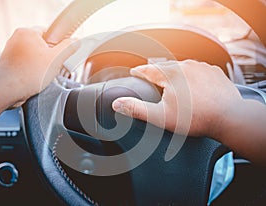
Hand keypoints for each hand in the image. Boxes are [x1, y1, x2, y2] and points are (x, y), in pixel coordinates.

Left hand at [0, 27, 78, 105]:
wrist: (8, 89)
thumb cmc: (29, 73)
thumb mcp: (56, 59)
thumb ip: (68, 48)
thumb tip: (75, 41)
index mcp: (27, 32)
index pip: (49, 31)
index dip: (58, 43)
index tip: (62, 52)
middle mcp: (17, 39)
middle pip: (42, 44)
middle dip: (49, 55)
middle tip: (53, 65)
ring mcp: (11, 51)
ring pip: (34, 55)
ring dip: (41, 64)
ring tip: (43, 73)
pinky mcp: (9, 63)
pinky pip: (26, 64)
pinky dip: (32, 70)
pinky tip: (35, 78)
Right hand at [112, 60, 242, 137]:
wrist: (229, 117)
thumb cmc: (196, 118)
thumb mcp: (161, 117)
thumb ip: (137, 109)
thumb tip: (116, 103)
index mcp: (170, 74)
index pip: (148, 69)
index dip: (139, 71)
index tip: (134, 72)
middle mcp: (186, 66)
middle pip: (164, 66)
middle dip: (156, 71)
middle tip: (151, 78)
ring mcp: (201, 67)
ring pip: (181, 66)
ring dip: (173, 72)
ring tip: (170, 82)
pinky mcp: (214, 71)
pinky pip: (197, 69)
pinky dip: (190, 74)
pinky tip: (191, 83)